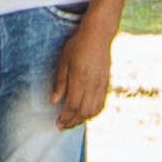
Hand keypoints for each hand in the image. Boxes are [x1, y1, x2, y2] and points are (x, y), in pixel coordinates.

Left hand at [51, 15, 119, 129]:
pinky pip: (101, 103)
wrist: (98, 35)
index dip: (66, 118)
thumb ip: (60, 83)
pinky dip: (93, 112)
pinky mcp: (106, 83)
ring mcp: (102, 85)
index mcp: (81, 79)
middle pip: (84, 112)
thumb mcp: (63, 62)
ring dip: (83, 119)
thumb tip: (55, 101)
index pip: (74, 106)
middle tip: (62, 126)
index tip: (58, 123)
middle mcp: (93, 84)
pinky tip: (84, 113)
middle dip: (73, 122)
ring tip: (72, 121)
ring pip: (94, 110)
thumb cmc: (78, 46)